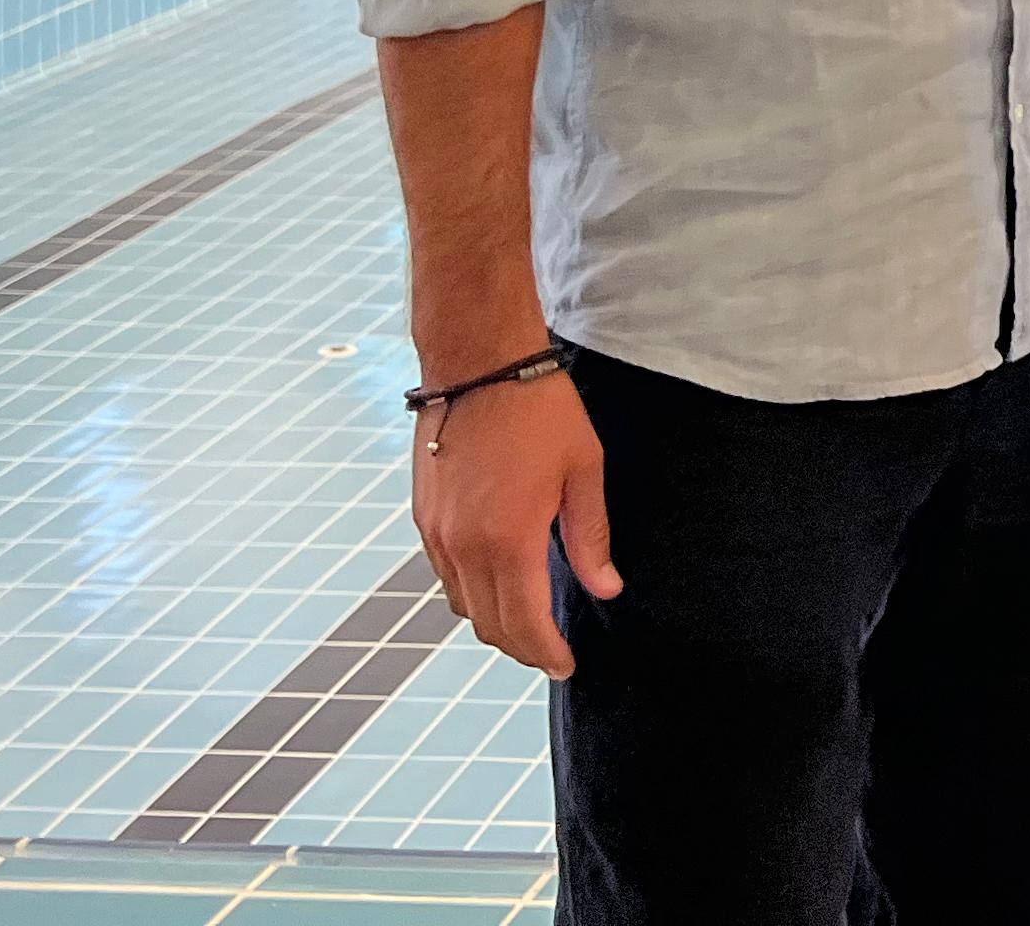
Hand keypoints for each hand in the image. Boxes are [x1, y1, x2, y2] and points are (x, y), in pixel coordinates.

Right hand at [413, 363, 615, 677]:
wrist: (478, 364)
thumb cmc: (538, 410)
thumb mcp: (582, 471)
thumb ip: (590, 537)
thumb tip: (606, 588)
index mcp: (510, 540)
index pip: (526, 624)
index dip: (547, 653)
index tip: (566, 665)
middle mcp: (465, 546)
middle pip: (490, 625)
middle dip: (523, 647)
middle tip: (551, 651)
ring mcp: (438, 534)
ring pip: (463, 605)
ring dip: (495, 623)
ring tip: (529, 623)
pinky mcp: (424, 518)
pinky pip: (445, 577)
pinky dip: (471, 593)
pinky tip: (498, 583)